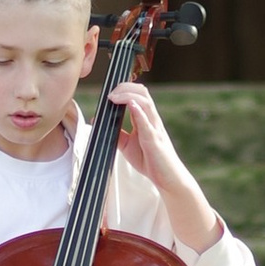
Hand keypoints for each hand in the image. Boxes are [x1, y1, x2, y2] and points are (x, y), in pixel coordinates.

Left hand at [107, 82, 221, 249]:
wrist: (167, 178)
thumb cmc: (149, 161)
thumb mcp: (127, 145)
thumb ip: (116, 132)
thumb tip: (97, 120)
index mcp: (146, 119)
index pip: (138, 94)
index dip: (124, 88)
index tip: (109, 90)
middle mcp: (152, 120)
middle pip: (142, 93)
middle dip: (125, 88)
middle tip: (109, 93)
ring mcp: (155, 129)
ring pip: (146, 103)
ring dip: (129, 97)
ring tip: (114, 97)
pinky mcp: (155, 141)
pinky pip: (147, 124)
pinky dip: (139, 113)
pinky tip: (131, 106)